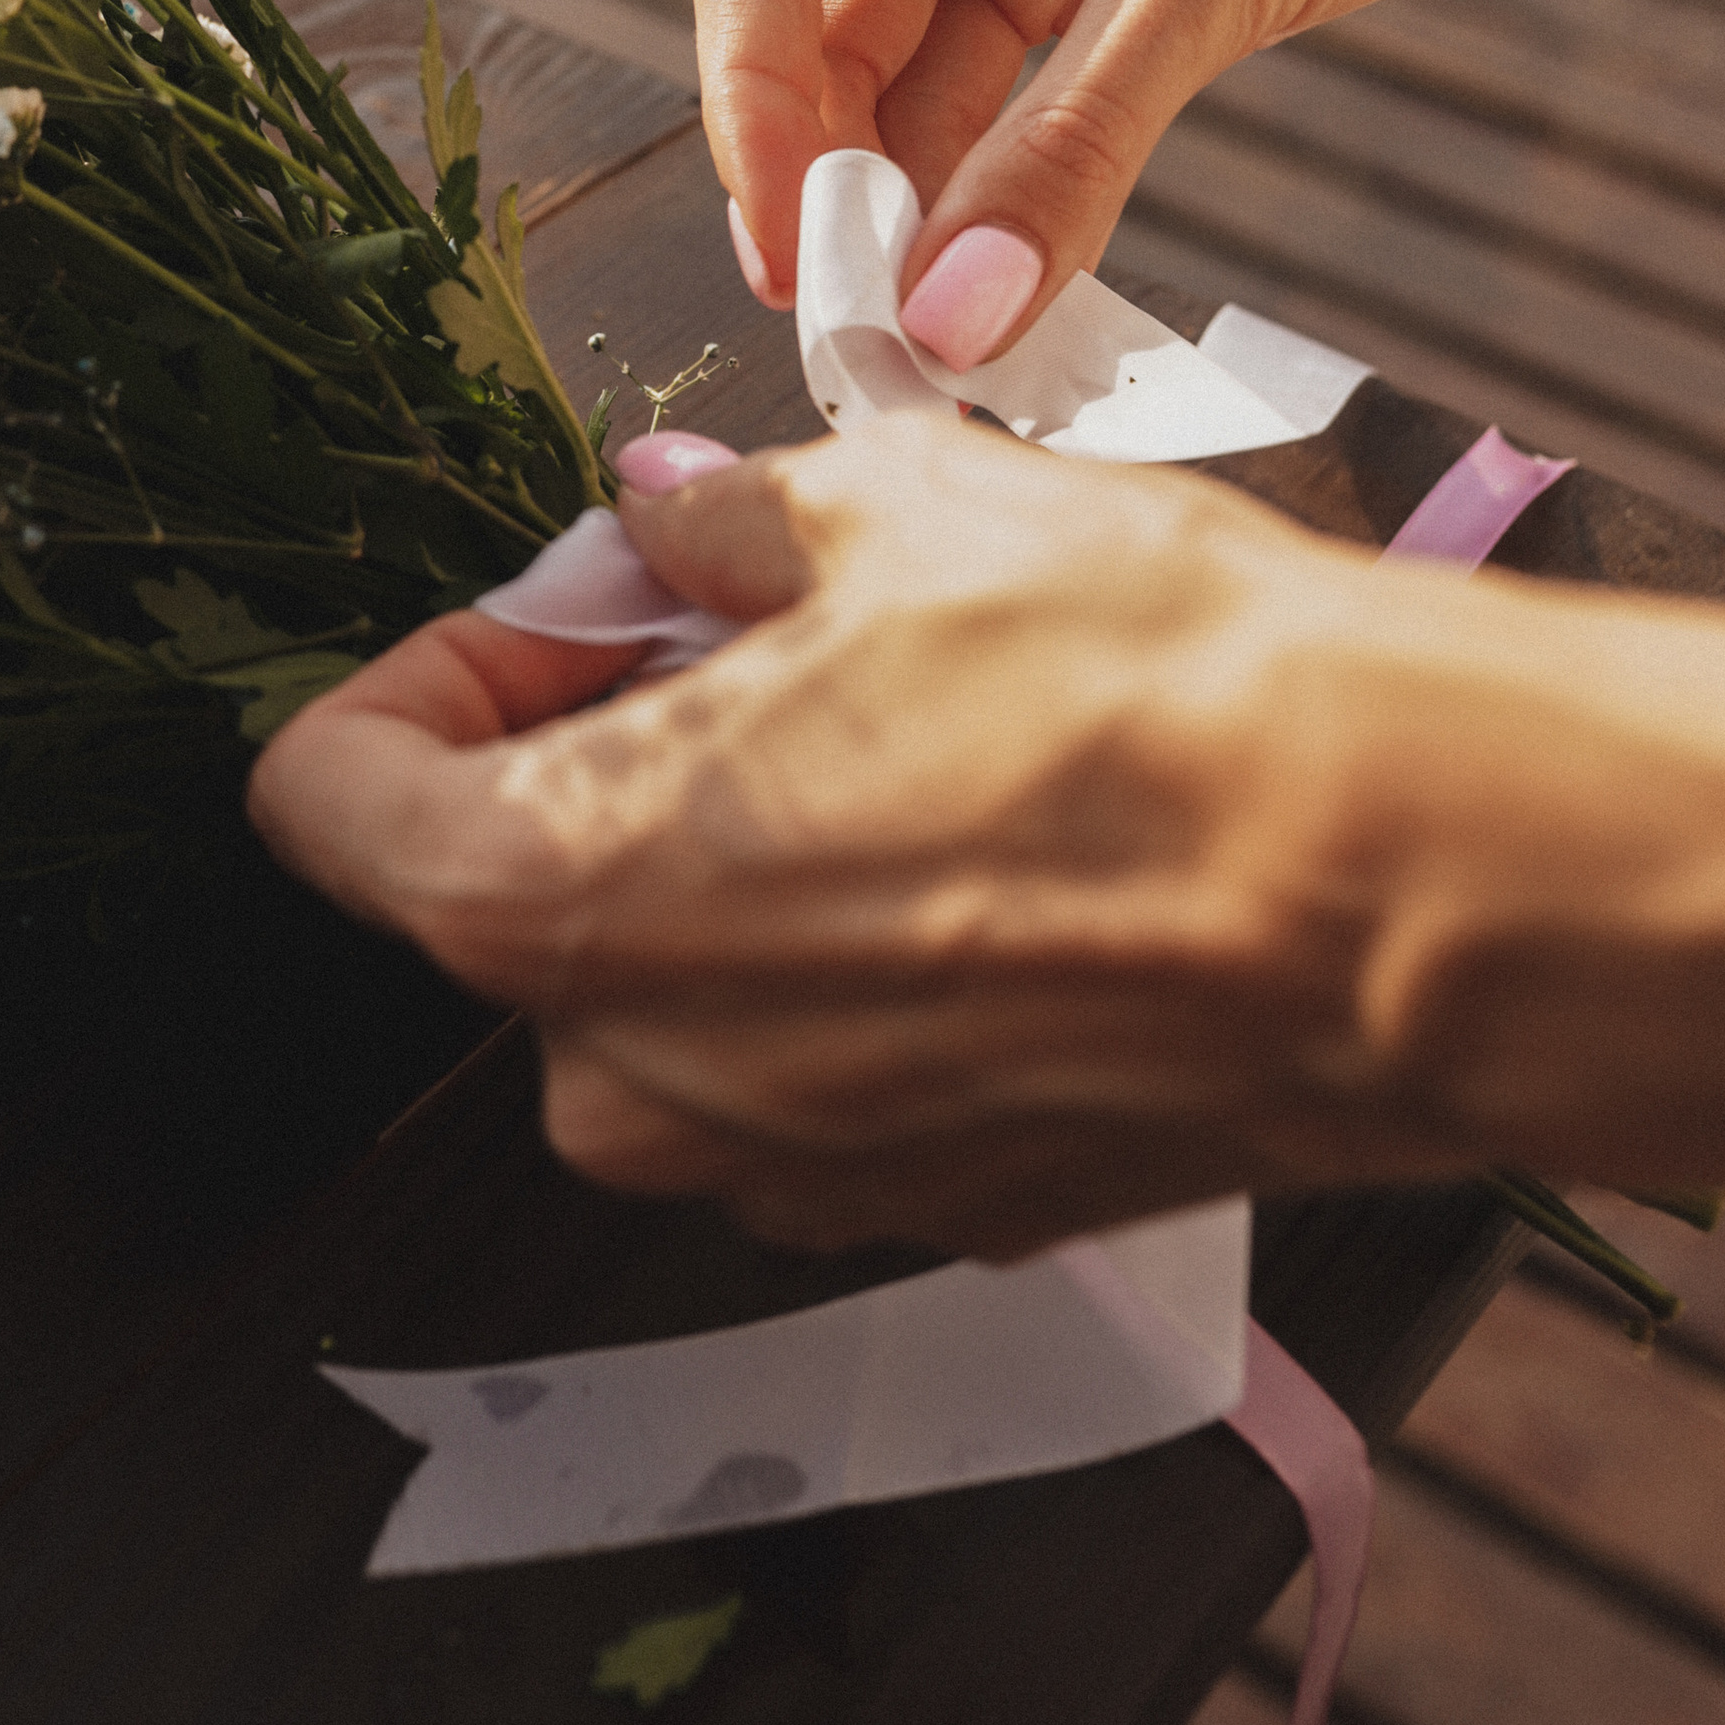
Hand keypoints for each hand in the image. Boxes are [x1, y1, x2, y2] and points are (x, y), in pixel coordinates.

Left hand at [249, 425, 1724, 1253]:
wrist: (1391, 882)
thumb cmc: (1128, 694)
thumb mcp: (876, 512)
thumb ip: (717, 534)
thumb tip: (671, 525)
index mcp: (544, 897)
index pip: (332, 801)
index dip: (431, 672)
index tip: (561, 606)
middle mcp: (630, 1078)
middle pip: (516, 893)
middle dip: (608, 747)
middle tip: (752, 627)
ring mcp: (782, 1169)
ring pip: (677, 986)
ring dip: (739, 856)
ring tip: (901, 719)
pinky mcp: (930, 1212)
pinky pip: (822, 1067)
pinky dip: (860, 961)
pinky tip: (992, 840)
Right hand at [693, 0, 1724, 363]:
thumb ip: (1074, 139)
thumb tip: (948, 314)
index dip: (756, 106)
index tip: (793, 257)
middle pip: (827, 22)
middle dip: (836, 178)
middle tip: (861, 334)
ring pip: (923, 77)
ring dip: (924, 207)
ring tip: (936, 342)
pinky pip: (1027, 100)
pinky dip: (1015, 196)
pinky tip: (1010, 291)